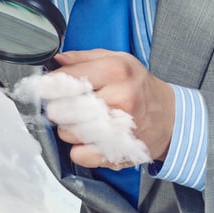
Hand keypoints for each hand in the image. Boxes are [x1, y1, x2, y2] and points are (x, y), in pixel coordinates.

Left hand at [48, 49, 175, 168]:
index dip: (48, 86)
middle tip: (66, 107)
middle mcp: (119, 99)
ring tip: (82, 122)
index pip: (67, 80)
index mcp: (116, 72)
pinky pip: (79, 155)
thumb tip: (56, 59)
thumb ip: (84, 58)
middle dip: (58, 108)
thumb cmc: (139, 87)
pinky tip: (89, 140)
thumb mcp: (118, 60)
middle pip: (62, 109)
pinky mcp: (117, 152)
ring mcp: (119, 129)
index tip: (43, 88)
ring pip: (68, 133)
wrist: (170, 118)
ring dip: (68, 129)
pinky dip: (79, 149)